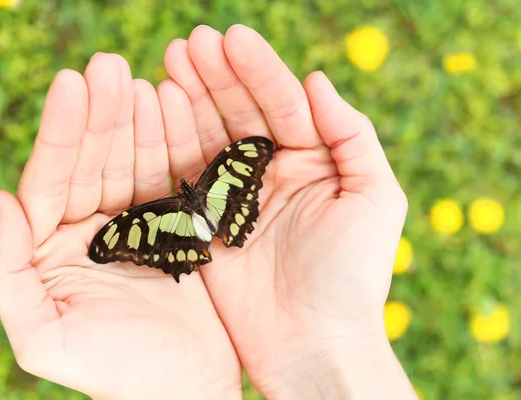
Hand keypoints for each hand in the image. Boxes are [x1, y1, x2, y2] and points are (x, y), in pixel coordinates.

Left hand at [0, 53, 240, 398]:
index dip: (60, 133)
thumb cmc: (116, 373)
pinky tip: (171, 109)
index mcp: (51, 251)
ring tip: (141, 78)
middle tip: (109, 65)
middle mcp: (89, 230)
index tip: (72, 84)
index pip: (50, 181)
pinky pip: (170, 177)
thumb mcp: (44, 338)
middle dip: (100, 114)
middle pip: (90, 162)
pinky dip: (171, 144)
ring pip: (130, 162)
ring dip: (135, 120)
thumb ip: (6, 275)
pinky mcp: (175, 225)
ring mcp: (135, 224)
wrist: (186, 391)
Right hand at [164, 25, 416, 397]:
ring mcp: (232, 198)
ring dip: (187, 100)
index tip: (231, 37)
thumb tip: (316, 80)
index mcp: (312, 161)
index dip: (258, 70)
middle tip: (188, 43)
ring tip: (168, 63)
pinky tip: (155, 111)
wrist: (314, 344)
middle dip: (215, 76)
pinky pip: (182, 178)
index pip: (281, 103)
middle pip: (238, 113)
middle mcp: (269, 173)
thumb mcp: (375, 198)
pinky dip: (168, 145)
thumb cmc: (353, 276)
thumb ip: (351, 135)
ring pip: (206, 137)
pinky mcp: (201, 226)